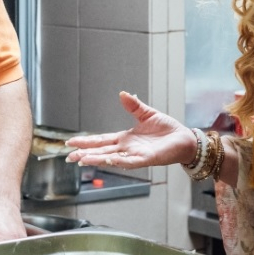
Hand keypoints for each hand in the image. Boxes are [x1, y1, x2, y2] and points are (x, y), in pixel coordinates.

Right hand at [65, 92, 196, 169]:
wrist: (185, 139)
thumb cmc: (168, 130)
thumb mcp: (147, 114)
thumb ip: (134, 106)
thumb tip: (122, 93)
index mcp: (125, 138)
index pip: (101, 141)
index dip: (86, 142)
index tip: (71, 143)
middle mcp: (127, 149)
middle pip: (102, 152)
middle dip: (85, 154)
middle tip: (68, 157)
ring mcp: (136, 155)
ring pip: (112, 158)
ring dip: (97, 159)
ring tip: (82, 160)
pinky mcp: (147, 159)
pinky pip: (131, 161)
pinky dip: (120, 161)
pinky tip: (109, 161)